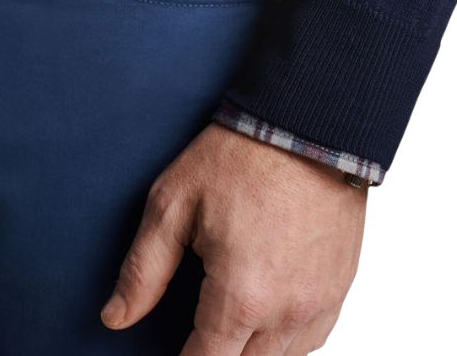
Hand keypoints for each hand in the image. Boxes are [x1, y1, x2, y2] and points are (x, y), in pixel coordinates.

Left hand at [100, 122, 368, 354]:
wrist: (305, 124)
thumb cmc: (239, 158)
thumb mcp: (174, 202)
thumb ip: (143, 268)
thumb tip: (115, 317)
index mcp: (241, 295)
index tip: (174, 353)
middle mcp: (287, 310)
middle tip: (198, 336)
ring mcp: (320, 299)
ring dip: (252, 354)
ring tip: (230, 331)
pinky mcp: (340, 283)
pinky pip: (315, 340)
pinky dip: (288, 344)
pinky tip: (269, 325)